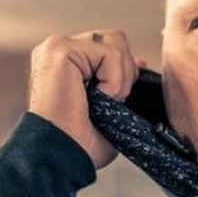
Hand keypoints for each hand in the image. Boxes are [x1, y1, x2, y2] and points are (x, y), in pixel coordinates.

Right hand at [28, 30, 139, 168]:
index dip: (125, 71)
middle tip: (108, 102)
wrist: (64, 157)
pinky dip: (113, 82)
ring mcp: (57, 46)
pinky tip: (94, 98)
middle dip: (124, 73)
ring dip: (120, 79)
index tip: (116, 98)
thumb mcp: (110, 107)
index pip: (111, 46)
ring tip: (99, 102)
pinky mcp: (59, 49)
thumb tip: (140, 61)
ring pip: (116, 44)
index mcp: (67, 61)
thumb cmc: (82, 143)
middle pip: (116, 39)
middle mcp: (59, 49)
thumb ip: (121, 78)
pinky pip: (110, 54)